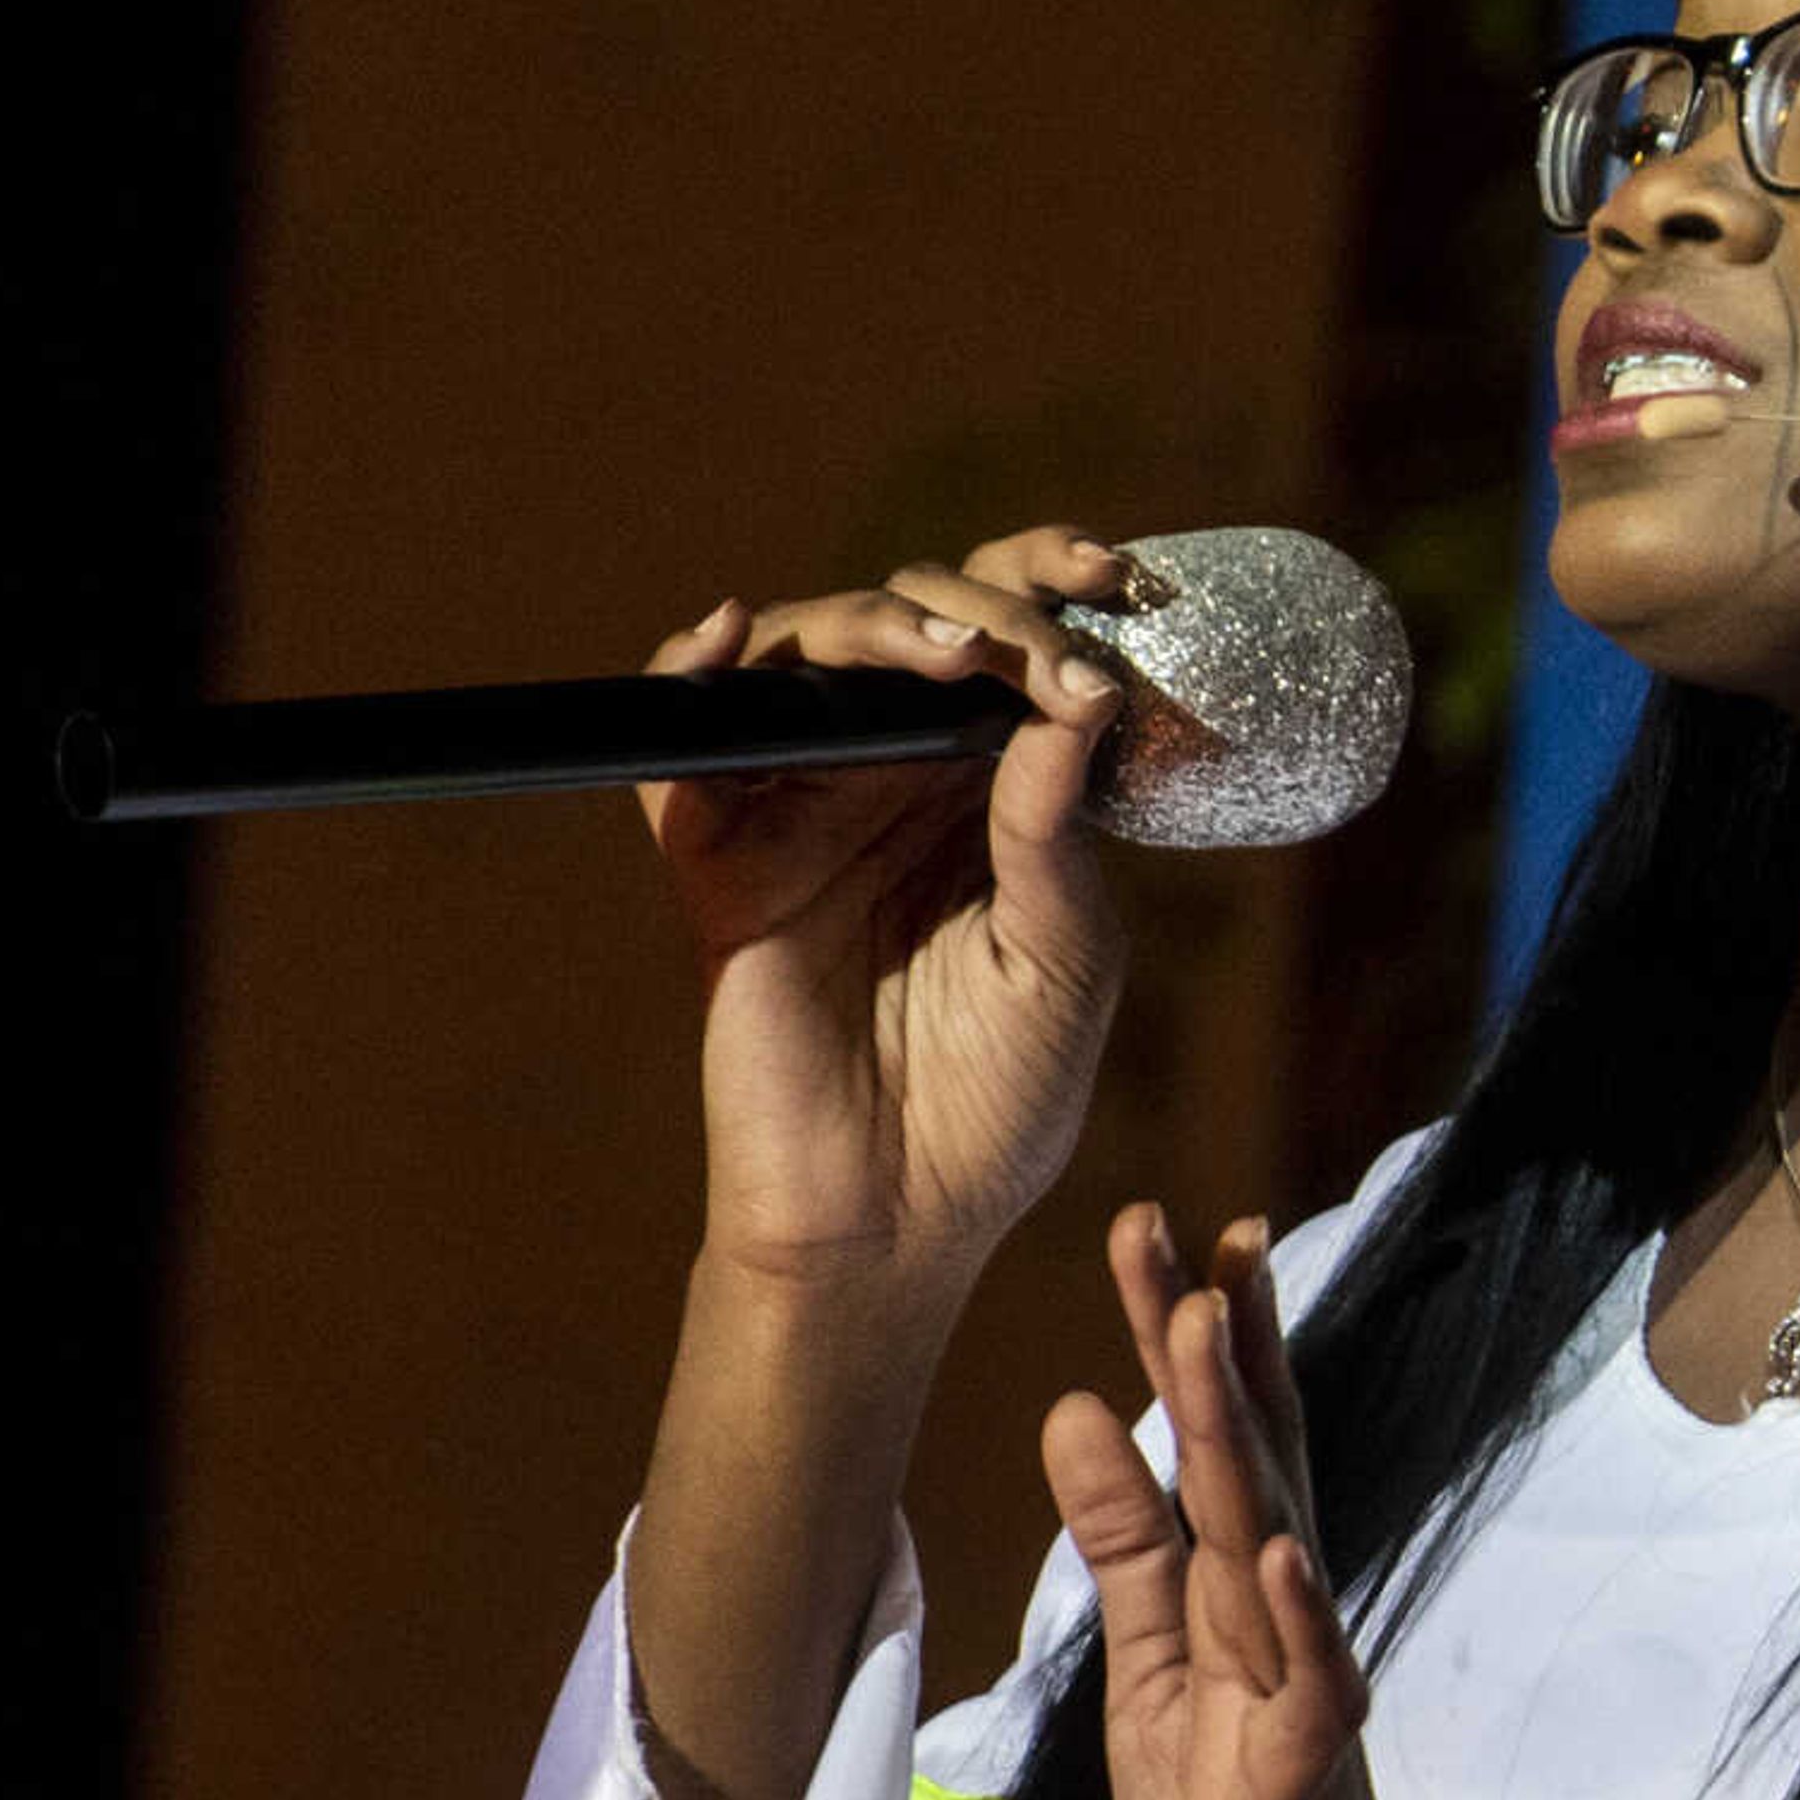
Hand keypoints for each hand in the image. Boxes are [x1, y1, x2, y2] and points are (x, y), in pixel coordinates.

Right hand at [643, 527, 1135, 1289]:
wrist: (894, 1222)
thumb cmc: (998, 1103)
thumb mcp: (1063, 962)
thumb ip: (1056, 834)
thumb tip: (1071, 701)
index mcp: (993, 789)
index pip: (1017, 647)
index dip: (1053, 584)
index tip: (1115, 576)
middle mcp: (896, 778)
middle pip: (914, 623)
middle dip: (975, 601)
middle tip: (1015, 642)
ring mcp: (802, 810)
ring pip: (808, 654)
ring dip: (868, 623)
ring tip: (935, 650)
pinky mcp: (718, 860)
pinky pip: (683, 749)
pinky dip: (690, 674)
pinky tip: (730, 634)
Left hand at [1044, 1211, 1555, 1799]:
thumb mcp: (1148, 1661)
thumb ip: (1123, 1540)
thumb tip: (1071, 1404)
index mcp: (1241, 1586)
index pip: (1226, 1435)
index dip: (1200, 1332)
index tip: (1168, 1225)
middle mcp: (1282, 1618)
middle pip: (1248, 1459)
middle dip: (1212, 1345)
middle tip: (1184, 1230)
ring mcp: (1296, 1694)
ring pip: (1269, 1546)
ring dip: (1242, 1436)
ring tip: (1207, 1332)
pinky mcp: (1293, 1785)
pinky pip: (1309, 1697)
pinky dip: (1300, 1625)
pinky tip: (1281, 1555)